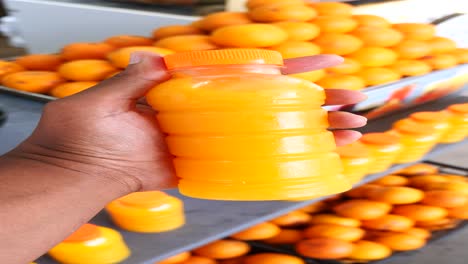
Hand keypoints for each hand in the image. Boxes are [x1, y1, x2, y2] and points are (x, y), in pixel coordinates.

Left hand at [10, 53, 365, 192]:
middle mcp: (211, 113)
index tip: (327, 60)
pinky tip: (312, 166)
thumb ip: (131, 80)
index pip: (249, 73)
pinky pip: (246, 168)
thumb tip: (150, 59)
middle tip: (355, 98)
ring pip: (270, 135)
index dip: (290, 68)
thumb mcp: (104, 100)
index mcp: (194, 89)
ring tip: (353, 132)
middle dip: (319, 101)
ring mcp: (213, 141)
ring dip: (314, 134)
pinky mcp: (206, 168)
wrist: (77, 170)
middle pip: (275, 105)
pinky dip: (278, 167)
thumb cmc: (83, 133)